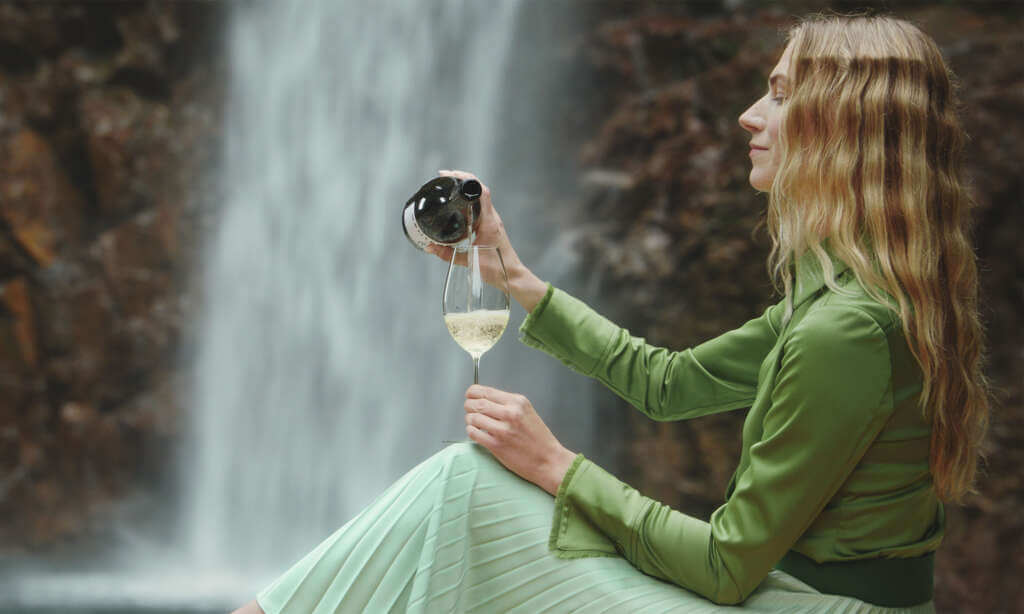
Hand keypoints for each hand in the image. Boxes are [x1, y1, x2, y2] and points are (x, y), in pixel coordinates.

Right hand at [425, 170, 547, 311]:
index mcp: (489, 222)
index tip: (450, 175)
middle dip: (462, 181)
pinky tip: (458, 206)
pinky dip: (469, 203)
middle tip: (444, 179)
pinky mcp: (491, 226)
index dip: (466, 179)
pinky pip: (480, 208)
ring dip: (466, 190)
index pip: (481, 191)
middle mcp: (492, 218)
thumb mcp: (469, 261)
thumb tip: (429, 247)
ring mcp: (493, 221)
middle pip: (479, 190)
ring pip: (480, 198)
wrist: (513, 276)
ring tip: (449, 188)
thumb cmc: (497, 269)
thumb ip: (447, 254)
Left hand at [463, 384, 576, 494]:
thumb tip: (485, 399)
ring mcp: (503, 430)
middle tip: (468, 409)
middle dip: (468, 405)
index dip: (472, 392)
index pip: (486, 391)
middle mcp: (510, 413)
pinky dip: (471, 431)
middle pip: (477, 403)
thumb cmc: (539, 439)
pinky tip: (476, 432)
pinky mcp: (496, 445)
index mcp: (518, 402)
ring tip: (474, 423)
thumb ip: (508, 405)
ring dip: (469, 420)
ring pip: (473, 418)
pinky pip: (474, 433)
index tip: (469, 395)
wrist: (548, 460)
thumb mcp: (527, 412)